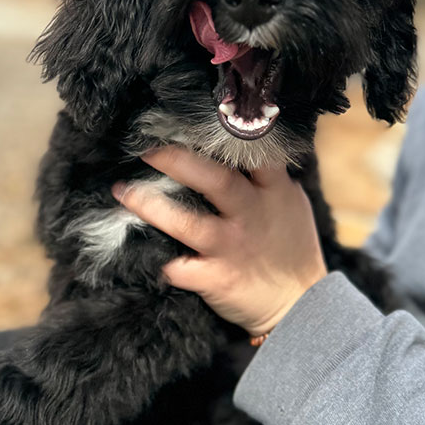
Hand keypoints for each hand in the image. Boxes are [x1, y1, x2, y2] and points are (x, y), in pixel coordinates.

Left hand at [112, 147, 327, 336]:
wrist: (300, 304)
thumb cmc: (290, 246)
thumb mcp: (288, 203)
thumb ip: (266, 177)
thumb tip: (237, 145)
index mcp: (272, 191)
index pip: (254, 153)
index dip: (225, 134)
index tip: (191, 121)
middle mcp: (250, 215)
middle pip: (214, 181)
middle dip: (177, 162)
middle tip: (146, 151)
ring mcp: (232, 248)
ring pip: (188, 224)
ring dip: (152, 207)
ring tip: (124, 192)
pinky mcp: (218, 279)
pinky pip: (182, 269)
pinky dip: (162, 261)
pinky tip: (137, 250)